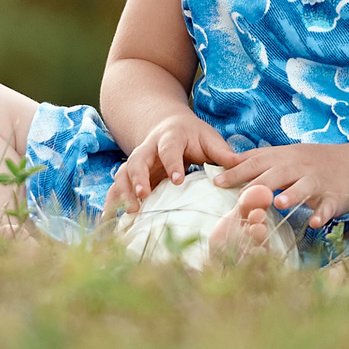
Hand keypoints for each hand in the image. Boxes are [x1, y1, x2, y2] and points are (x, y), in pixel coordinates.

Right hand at [103, 111, 240, 214]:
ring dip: (124, 192)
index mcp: (170, 137)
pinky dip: (111, 203)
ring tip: (130, 212)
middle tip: (144, 196)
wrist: (168, 126)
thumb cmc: (193, 136)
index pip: (169, 149)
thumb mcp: (209, 138)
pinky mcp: (128, 176)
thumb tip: (240, 165)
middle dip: (139, 178)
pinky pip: (116, 188)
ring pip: (123, 174)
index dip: (172, 163)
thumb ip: (222, 153)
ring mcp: (135, 162)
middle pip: (138, 160)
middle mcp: (148, 148)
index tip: (178, 180)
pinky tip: (108, 221)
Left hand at [212, 138, 348, 229]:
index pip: (258, 160)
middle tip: (236, 195)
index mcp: (287, 156)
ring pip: (304, 186)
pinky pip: (329, 205)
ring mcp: (320, 180)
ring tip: (279, 204)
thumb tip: (230, 162)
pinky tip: (315, 223)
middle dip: (255, 182)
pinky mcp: (337, 195)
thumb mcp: (292, 154)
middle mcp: (302, 166)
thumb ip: (264, 159)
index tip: (215, 179)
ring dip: (292, 194)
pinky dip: (323, 214)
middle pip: (276, 172)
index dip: (237, 170)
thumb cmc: (321, 162)